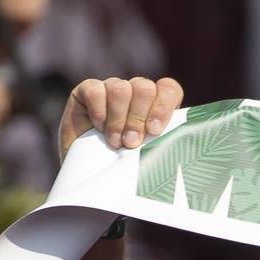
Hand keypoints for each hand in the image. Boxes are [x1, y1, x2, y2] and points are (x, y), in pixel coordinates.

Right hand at [58, 75, 182, 155]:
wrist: (88, 172)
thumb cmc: (122, 166)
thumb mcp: (145, 156)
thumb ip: (159, 143)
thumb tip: (171, 141)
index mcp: (155, 104)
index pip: (168, 89)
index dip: (163, 107)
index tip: (154, 131)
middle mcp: (135, 92)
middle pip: (144, 88)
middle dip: (138, 118)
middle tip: (131, 142)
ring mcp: (112, 88)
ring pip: (121, 89)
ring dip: (118, 119)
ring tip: (114, 142)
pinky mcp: (88, 89)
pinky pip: (96, 91)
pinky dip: (98, 112)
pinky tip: (99, 128)